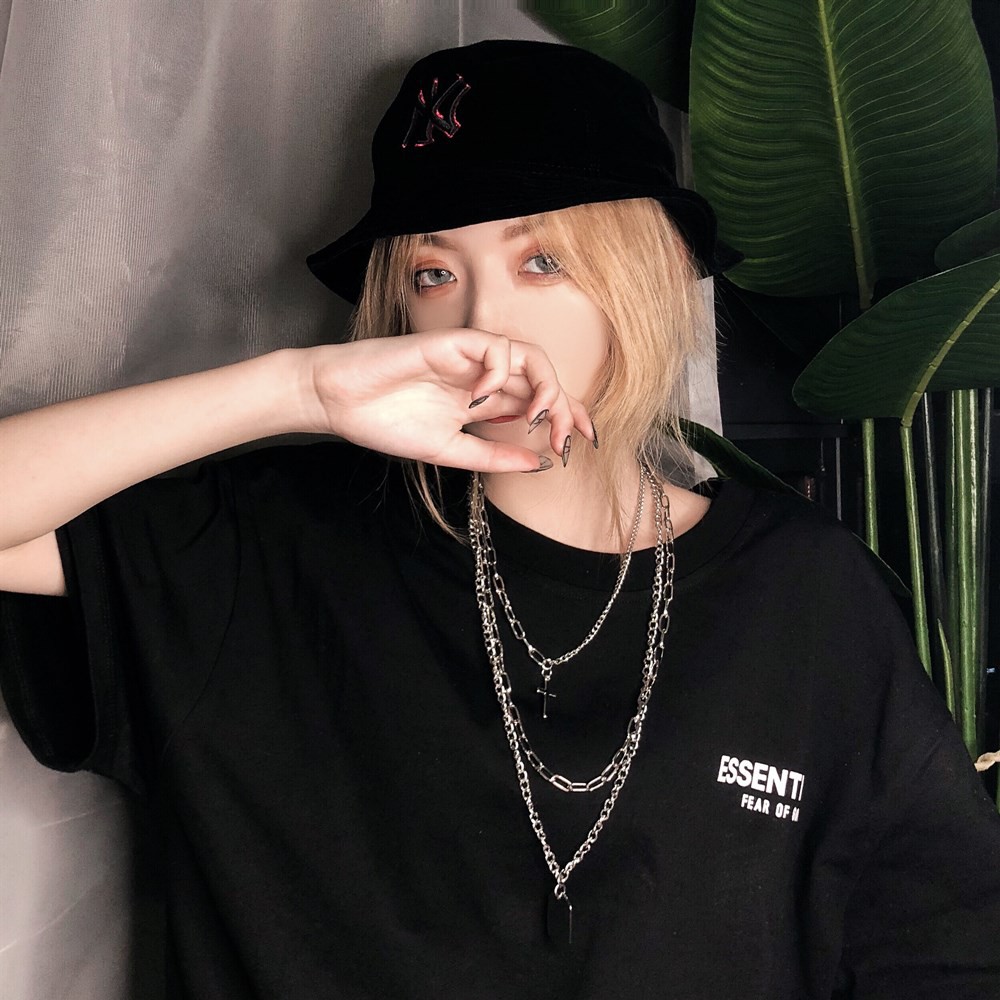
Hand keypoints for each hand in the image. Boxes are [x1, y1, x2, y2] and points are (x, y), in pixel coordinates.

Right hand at [304, 329, 593, 471]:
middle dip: (567, 407)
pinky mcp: (453, 341)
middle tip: (569, 438)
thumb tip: (539, 464)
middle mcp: (483, 375)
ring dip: (546, 386)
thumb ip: (493, 457)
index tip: (583, 444)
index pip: (539, 401)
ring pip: (529, 356)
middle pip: (544, 378)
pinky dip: (501, 372)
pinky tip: (484, 399)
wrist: (341, 405)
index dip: (568, 417)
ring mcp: (470, 357)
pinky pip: (496, 346)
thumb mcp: (450, 451)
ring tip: (539, 418)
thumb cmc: (387, 423)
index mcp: (484, 400)